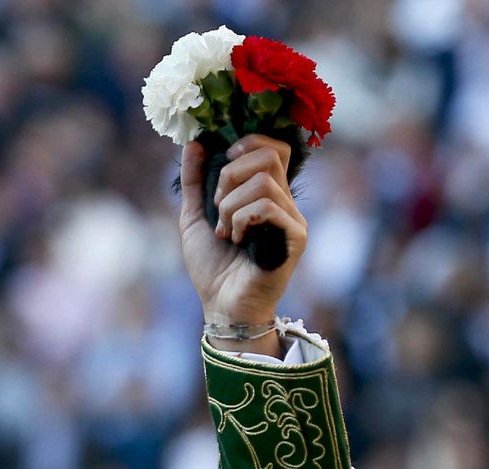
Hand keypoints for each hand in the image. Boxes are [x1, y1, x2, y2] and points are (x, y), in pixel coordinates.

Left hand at [177, 134, 306, 341]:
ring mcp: (292, 218)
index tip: (224, 163)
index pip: (274, 147)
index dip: (249, 144)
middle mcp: (284, 202)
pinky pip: (268, 206)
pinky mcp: (295, 237)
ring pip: (264, 182)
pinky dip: (242, 218)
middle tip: (218, 205)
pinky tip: (237, 239)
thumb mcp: (194, 218)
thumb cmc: (211, 267)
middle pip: (271, 155)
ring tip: (224, 231)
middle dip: (232, 174)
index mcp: (266, 193)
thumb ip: (194, 182)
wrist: (221, 306)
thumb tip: (193, 143)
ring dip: (231, 204)